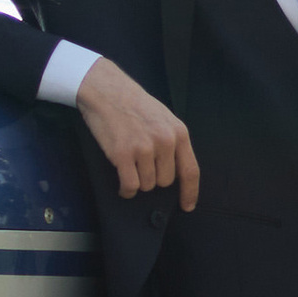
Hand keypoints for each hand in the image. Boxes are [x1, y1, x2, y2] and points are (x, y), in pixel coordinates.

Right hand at [77, 59, 201, 209]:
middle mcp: (164, 141)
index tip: (187, 206)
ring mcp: (144, 148)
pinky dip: (125, 190)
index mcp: (178, 133)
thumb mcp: (164, 118)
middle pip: (165, 182)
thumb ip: (172, 141)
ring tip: (129, 164)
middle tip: (140, 163)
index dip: (190, 193)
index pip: (190, 171)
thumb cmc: (134, 104)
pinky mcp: (122, 154)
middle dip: (153, 178)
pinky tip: (122, 185)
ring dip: (137, 181)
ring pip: (146, 185)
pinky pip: (130, 186)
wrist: (106, 90)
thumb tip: (174, 170)